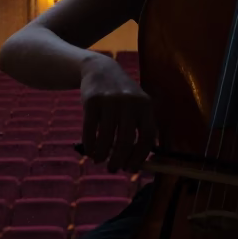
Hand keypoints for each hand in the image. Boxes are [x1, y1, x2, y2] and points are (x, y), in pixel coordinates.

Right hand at [80, 53, 156, 172]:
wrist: (100, 69)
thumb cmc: (122, 96)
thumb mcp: (136, 105)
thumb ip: (140, 128)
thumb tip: (136, 164)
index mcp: (145, 105)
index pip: (148, 136)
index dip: (140, 156)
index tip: (132, 169)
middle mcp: (130, 102)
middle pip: (126, 140)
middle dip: (119, 160)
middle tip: (113, 169)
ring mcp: (110, 101)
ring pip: (106, 138)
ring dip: (102, 154)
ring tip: (100, 160)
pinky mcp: (92, 101)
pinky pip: (90, 130)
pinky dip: (90, 145)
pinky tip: (90, 151)